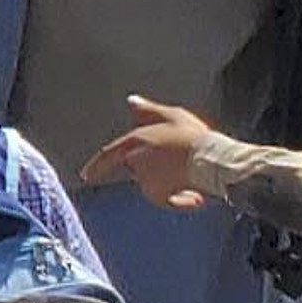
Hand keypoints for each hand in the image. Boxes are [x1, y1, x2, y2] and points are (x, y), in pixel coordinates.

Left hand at [94, 96, 224, 210]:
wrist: (215, 160)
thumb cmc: (196, 137)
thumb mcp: (173, 115)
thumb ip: (149, 109)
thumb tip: (132, 101)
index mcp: (134, 142)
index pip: (108, 154)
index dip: (97, 166)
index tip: (86, 176)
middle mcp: (136, 162)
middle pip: (135, 167)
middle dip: (151, 165)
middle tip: (177, 159)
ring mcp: (146, 181)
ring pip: (151, 184)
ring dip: (166, 181)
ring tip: (189, 172)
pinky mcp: (160, 197)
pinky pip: (166, 201)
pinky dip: (178, 201)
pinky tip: (195, 198)